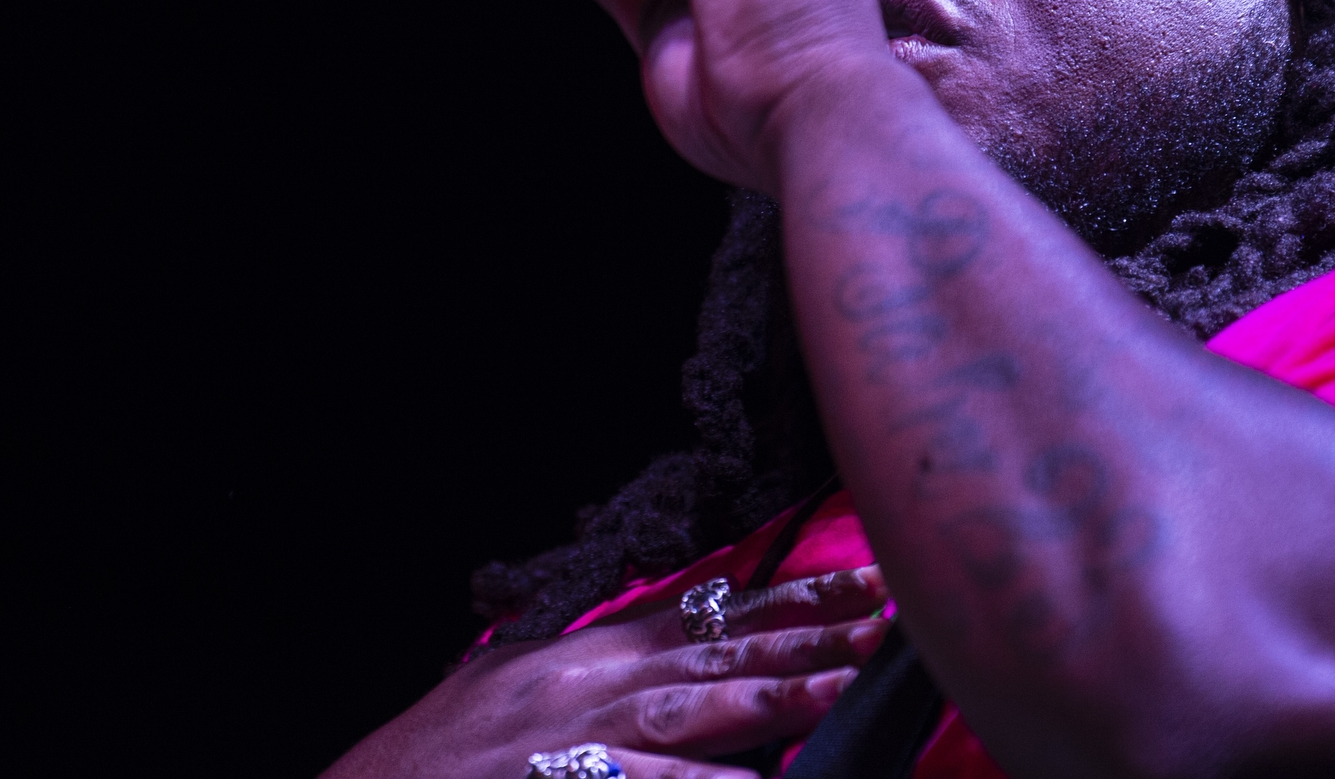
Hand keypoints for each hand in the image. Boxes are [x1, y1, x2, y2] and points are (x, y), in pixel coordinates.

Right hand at [322, 567, 889, 778]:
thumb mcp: (510, 686)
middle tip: (885, 623)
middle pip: (717, 654)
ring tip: (844, 686)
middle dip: (806, 640)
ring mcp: (572, 743)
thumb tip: (667, 642)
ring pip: (692, 711)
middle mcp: (585, 687)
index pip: (706, 616)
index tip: (859, 588)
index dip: (787, 605)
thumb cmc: (433, 762)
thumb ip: (591, 662)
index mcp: (583, 657)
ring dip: (774, 698)